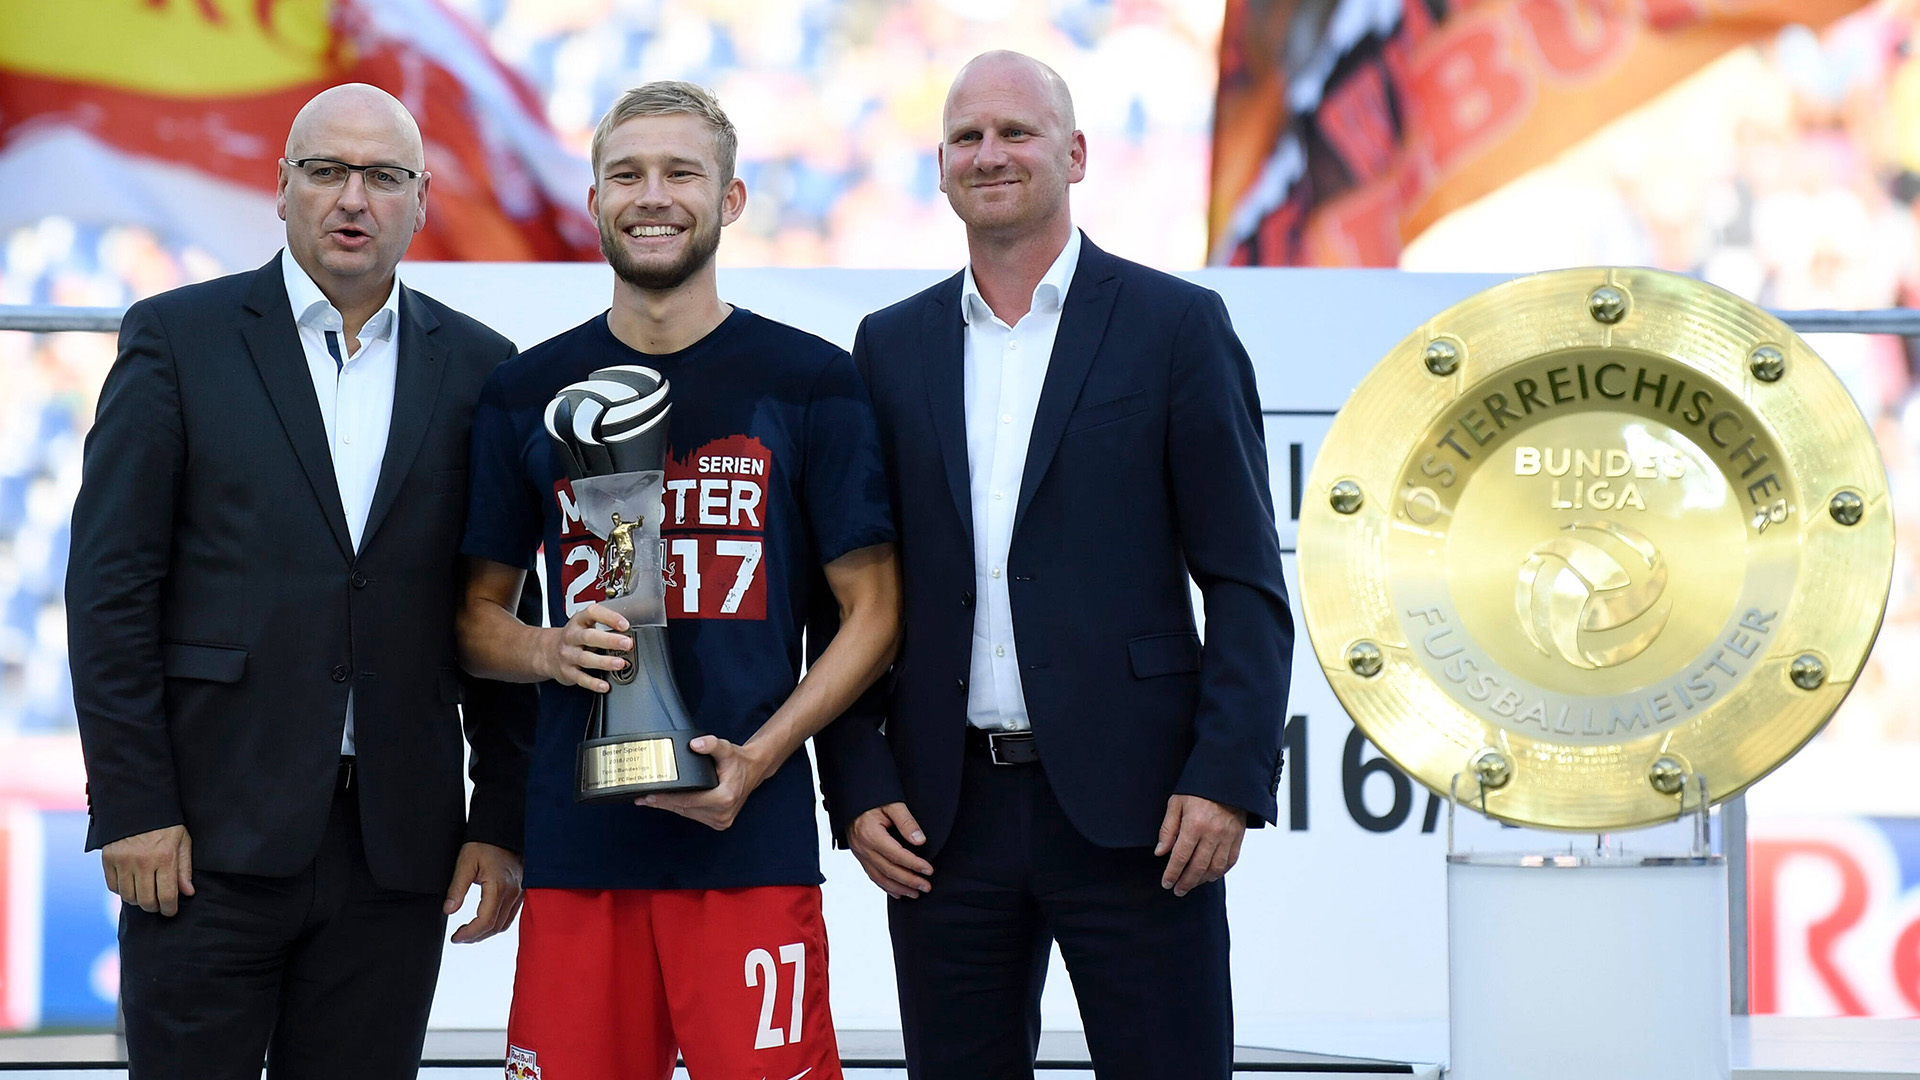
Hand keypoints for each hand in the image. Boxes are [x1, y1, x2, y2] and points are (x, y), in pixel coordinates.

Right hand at [102, 824, 193, 915]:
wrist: (138, 803)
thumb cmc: (166, 824)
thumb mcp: (182, 841)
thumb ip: (184, 868)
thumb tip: (187, 893)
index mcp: (164, 857)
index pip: (166, 895)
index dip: (169, 909)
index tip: (170, 911)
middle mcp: (142, 862)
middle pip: (145, 900)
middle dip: (154, 907)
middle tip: (158, 904)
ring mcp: (123, 861)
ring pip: (128, 896)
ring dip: (137, 901)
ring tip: (145, 895)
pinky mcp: (108, 859)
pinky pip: (113, 886)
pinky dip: (122, 891)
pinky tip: (131, 885)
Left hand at [444, 841, 523, 943]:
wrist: (503, 832)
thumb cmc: (484, 845)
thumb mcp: (465, 863)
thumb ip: (456, 889)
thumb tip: (448, 910)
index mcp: (498, 887)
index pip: (485, 921)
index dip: (469, 934)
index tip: (455, 937)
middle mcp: (512, 893)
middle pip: (495, 927)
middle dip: (475, 936)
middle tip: (459, 937)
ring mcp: (519, 893)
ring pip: (504, 924)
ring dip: (486, 933)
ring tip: (469, 933)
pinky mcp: (521, 892)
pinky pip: (510, 916)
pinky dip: (496, 925)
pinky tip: (484, 923)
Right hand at [539, 603, 631, 691]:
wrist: (548, 652)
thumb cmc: (575, 638)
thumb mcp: (585, 625)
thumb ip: (604, 627)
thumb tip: (630, 635)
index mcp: (579, 621)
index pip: (592, 613)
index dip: (609, 617)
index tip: (624, 624)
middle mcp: (572, 637)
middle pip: (589, 637)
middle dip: (610, 640)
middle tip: (627, 644)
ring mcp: (568, 654)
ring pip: (586, 658)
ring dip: (604, 662)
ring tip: (619, 664)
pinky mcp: (567, 671)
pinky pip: (581, 678)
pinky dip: (593, 683)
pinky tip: (604, 685)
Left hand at [640, 736, 769, 830]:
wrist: (754, 771)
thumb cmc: (738, 762)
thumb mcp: (726, 748)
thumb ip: (711, 744)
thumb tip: (694, 744)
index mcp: (724, 798)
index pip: (688, 801)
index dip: (667, 798)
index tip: (650, 795)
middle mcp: (722, 813)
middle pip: (684, 809)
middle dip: (663, 803)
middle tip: (643, 798)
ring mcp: (721, 820)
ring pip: (687, 814)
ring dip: (670, 807)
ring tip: (651, 800)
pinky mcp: (719, 822)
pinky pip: (694, 816)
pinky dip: (681, 809)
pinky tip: (668, 803)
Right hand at [848, 803, 931, 898]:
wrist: (852, 799)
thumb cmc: (872, 800)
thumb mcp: (892, 804)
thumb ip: (906, 821)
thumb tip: (920, 840)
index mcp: (871, 834)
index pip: (896, 855)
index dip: (914, 865)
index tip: (928, 870)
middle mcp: (863, 847)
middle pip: (888, 870)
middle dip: (909, 881)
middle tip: (926, 886)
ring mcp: (860, 854)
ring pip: (880, 877)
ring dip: (899, 888)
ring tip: (916, 893)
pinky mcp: (860, 856)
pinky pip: (872, 875)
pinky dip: (886, 886)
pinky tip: (898, 892)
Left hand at [1154, 795, 1245, 897]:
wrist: (1227, 779)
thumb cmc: (1198, 789)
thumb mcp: (1176, 803)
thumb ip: (1168, 829)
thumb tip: (1161, 852)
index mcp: (1194, 824)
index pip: (1181, 857)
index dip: (1172, 873)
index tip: (1166, 883)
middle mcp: (1212, 833)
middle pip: (1198, 867)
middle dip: (1186, 882)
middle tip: (1178, 890)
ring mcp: (1227, 836)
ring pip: (1215, 868)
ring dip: (1202, 880)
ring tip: (1192, 884)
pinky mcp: (1238, 837)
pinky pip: (1230, 861)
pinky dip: (1220, 872)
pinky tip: (1210, 876)